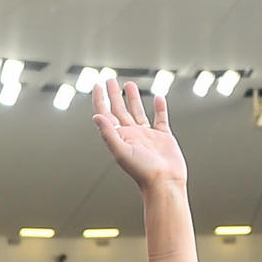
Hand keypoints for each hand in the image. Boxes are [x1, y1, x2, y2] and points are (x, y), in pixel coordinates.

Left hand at [91, 75, 185, 190]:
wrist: (165, 182)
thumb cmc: (142, 171)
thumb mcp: (121, 151)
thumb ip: (109, 133)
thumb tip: (96, 116)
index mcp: (120, 137)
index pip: (106, 114)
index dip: (100, 99)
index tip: (97, 85)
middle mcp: (131, 135)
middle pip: (119, 110)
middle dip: (114, 95)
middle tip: (110, 80)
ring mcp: (147, 135)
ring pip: (138, 112)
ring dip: (133, 98)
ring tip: (129, 84)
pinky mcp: (163, 137)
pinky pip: (160, 118)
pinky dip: (159, 107)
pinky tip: (158, 97)